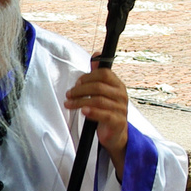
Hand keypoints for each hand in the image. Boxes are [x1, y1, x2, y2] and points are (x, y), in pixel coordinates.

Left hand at [64, 61, 128, 176]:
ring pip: (98, 100)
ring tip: (69, 104)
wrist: (116, 135)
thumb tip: (95, 55)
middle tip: (69, 94)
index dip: (88, 76)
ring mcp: (121, 109)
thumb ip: (98, 75)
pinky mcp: (118, 122)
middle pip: (99, 86)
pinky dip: (92, 111)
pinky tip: (83, 111)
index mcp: (118, 85)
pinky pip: (104, 114)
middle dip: (80, 89)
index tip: (76, 83)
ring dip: (80, 101)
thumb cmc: (107, 112)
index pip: (104, 74)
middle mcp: (121, 95)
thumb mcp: (103, 92)